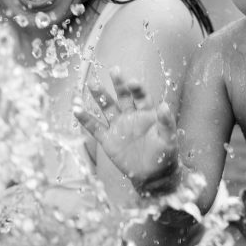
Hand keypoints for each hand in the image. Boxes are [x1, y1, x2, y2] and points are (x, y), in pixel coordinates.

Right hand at [73, 68, 178, 194]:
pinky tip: (76, 109)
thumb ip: (166, 122)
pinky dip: (85, 119)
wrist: (152, 176)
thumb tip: (164, 105)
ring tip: (91, 83)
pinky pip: (95, 127)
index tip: (132, 82)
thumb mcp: (169, 138)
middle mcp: (131, 115)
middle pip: (123, 96)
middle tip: (114, 70)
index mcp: (147, 113)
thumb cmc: (164, 155)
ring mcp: (118, 126)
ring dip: (99, 96)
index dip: (136, 88)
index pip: (141, 96)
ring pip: (107, 107)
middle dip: (118, 84)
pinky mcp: (108, 139)